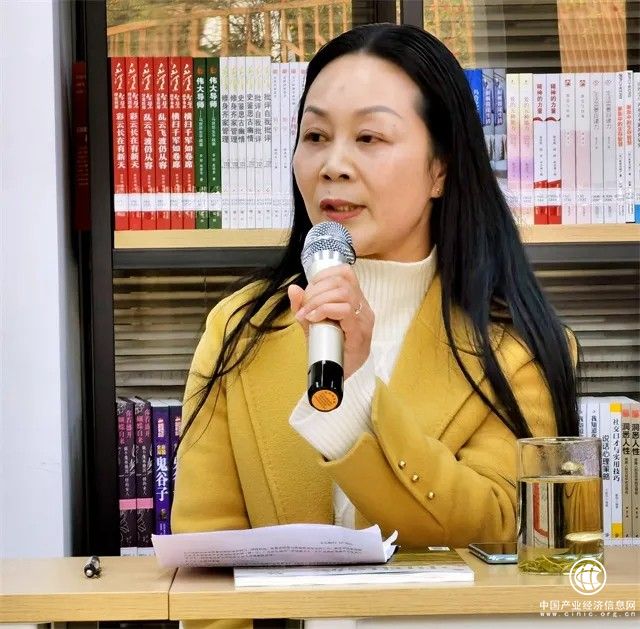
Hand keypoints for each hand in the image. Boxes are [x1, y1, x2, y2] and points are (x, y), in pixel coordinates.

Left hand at [288, 265, 373, 379]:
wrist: (335, 375)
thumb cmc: (328, 348)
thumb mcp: (312, 323)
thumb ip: (303, 306)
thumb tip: (293, 288)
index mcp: (355, 300)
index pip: (345, 273)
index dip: (323, 276)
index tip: (308, 291)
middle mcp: (363, 307)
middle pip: (341, 281)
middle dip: (316, 290)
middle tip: (304, 307)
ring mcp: (363, 320)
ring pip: (344, 293)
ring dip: (319, 300)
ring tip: (308, 314)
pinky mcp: (359, 333)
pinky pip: (345, 311)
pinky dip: (325, 310)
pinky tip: (314, 318)